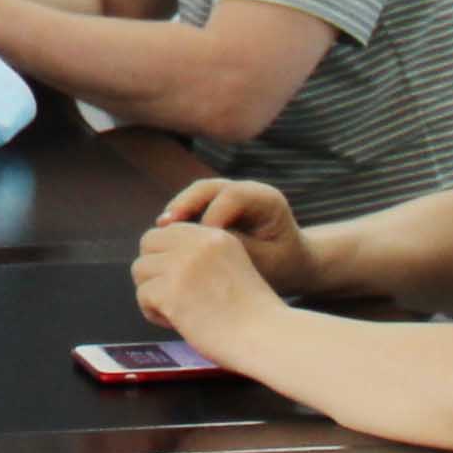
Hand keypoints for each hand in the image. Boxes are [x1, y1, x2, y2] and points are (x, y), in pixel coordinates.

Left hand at [128, 222, 282, 356]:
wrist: (265, 336)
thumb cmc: (251, 314)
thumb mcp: (231, 266)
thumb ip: (200, 257)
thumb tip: (158, 260)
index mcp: (215, 235)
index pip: (169, 230)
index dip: (166, 255)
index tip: (178, 279)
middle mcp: (197, 244)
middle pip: (148, 243)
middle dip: (153, 269)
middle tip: (171, 294)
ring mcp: (182, 266)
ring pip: (140, 269)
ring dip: (152, 292)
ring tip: (175, 311)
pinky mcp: (171, 291)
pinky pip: (142, 296)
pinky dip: (154, 313)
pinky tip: (176, 323)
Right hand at [156, 175, 305, 264]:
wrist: (291, 263)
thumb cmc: (283, 265)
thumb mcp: (267, 262)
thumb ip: (238, 249)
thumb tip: (203, 245)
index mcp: (267, 199)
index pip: (232, 197)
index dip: (212, 217)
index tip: (200, 245)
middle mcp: (247, 190)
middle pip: (209, 187)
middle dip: (186, 204)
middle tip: (166, 226)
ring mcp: (230, 195)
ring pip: (197, 193)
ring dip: (178, 209)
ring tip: (160, 229)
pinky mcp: (217, 205)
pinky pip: (194, 205)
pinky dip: (181, 218)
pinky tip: (166, 236)